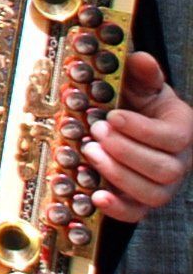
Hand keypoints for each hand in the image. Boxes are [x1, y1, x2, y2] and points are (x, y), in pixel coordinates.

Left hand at [85, 52, 191, 223]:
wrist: (133, 124)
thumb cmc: (139, 104)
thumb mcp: (143, 84)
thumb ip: (144, 73)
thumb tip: (141, 59)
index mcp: (183, 131)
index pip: (173, 137)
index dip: (143, 129)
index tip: (113, 115)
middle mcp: (178, 163)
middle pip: (164, 169)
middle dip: (126, 151)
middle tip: (95, 131)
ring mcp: (162, 187)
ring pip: (151, 192)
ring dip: (118, 174)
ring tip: (89, 152)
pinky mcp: (142, 202)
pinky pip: (136, 214)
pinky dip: (117, 208)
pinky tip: (96, 194)